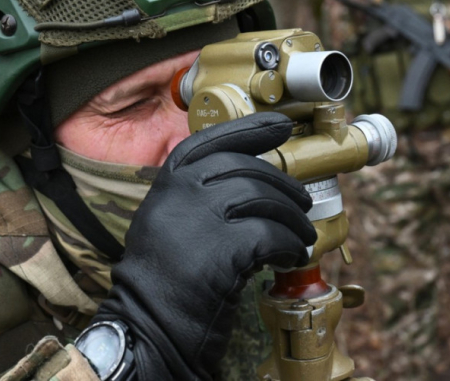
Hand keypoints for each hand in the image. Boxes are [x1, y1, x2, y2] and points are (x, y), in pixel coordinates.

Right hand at [94, 112, 316, 379]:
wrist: (147, 323)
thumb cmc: (161, 275)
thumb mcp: (167, 219)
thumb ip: (197, 196)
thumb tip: (251, 185)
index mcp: (168, 182)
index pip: (212, 140)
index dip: (251, 129)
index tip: (281, 126)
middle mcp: (182, 190)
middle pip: (245, 168)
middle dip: (282, 183)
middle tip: (302, 201)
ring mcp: (201, 215)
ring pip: (263, 198)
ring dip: (293, 217)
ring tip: (302, 234)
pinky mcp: (222, 248)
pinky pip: (271, 234)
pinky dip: (290, 243)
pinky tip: (292, 255)